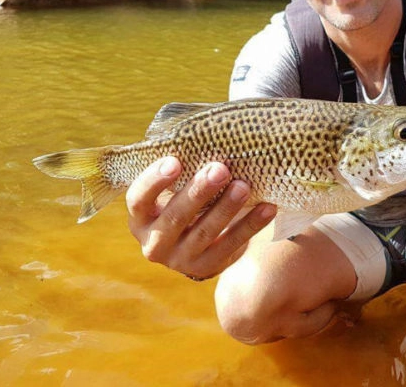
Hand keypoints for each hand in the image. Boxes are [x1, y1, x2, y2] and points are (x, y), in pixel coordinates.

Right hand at [126, 157, 276, 279]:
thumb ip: (182, 170)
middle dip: (198, 192)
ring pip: (204, 233)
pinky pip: (231, 246)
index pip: (138, 199)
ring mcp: (180, 260)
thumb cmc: (182, 201)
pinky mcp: (207, 268)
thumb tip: (209, 136)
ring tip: (244, 186)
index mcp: (140, 218)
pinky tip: (267, 208)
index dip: (154, 181)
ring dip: (226, 208)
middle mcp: (154, 243)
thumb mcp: (172, 190)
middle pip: (174, 217)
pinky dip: (250, 226)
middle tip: (220, 168)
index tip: (175, 160)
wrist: (193, 245)